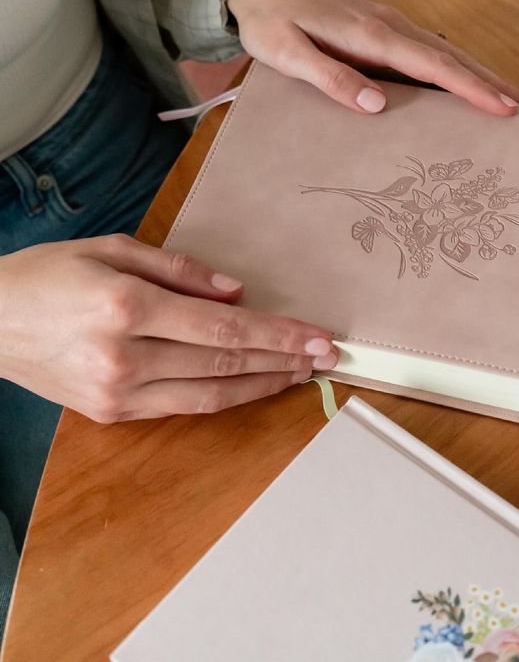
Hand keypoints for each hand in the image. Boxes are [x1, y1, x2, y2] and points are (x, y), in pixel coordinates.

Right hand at [0, 235, 336, 422]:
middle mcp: (125, 355)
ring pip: (211, 395)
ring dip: (263, 384)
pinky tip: (252, 384)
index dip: (279, 334)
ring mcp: (118, 393)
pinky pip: (183, 407)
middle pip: (226, 363)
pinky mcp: (112, 414)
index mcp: (126, 306)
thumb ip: (179, 269)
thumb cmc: (49, 275)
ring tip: (301, 373)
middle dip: (284, 360)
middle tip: (326, 356)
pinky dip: (225, 397)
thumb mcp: (112, 248)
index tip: (319, 336)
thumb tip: (236, 292)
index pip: (224, 327)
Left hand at [227, 0, 518, 115]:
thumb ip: (331, 78)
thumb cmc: (270, 25)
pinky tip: (473, 85)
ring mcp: (391, 25)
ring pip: (448, 53)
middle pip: (454, 57)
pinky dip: (460, 69)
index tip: (507, 109)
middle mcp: (390, 26)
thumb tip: (377, 105)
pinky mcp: (385, 30)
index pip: (433, 66)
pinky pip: (432, 52)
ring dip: (484, 76)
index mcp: (371, 35)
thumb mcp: (287, 55)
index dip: (472, 89)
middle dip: (495, 83)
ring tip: (517, 101)